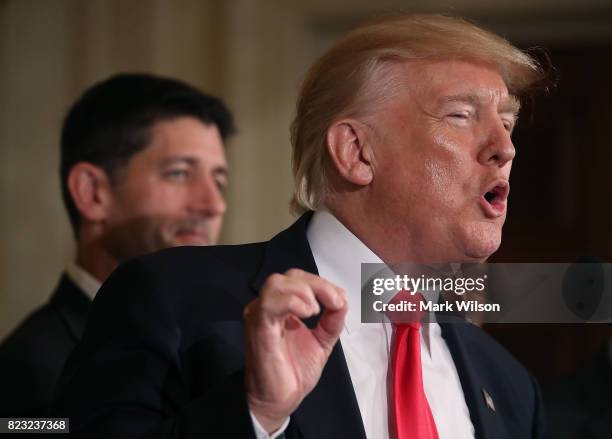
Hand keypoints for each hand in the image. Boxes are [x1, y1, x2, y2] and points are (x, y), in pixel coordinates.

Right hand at [243, 269, 347, 432]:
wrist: (278, 401)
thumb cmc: (293, 371)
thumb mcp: (322, 340)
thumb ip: (332, 320)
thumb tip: (343, 300)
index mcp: (280, 307)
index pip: (298, 279)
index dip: (322, 283)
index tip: (340, 300)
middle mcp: (266, 307)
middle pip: (289, 276)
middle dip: (317, 284)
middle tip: (334, 302)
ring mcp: (260, 316)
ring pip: (277, 283)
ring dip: (304, 291)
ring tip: (317, 310)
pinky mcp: (259, 329)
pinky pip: (270, 304)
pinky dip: (293, 302)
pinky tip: (309, 314)